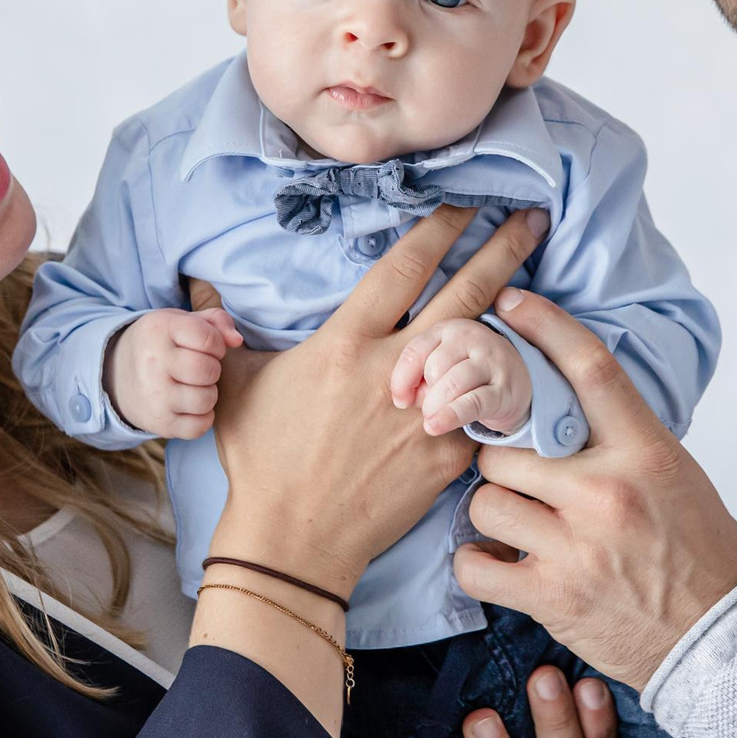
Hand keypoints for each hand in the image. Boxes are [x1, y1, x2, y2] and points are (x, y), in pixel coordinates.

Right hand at [105, 307, 240, 438]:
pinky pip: (199, 427)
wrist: (115, 375)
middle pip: (208, 371)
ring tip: (195, 385)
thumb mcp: (181, 321)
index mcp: (158, 330)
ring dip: (208, 393)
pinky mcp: (159, 423)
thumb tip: (237, 340)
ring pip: (206, 399)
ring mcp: (154, 396)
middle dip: (213, 369)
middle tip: (200, 368)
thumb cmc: (161, 343)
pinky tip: (191, 405)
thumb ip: (216, 321)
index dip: (217, 344)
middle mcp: (152, 363)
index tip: (207, 347)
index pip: (208, 339)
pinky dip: (202, 417)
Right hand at [197, 205, 547, 598]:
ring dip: (516, 310)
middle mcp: (392, 368)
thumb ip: (221, 331)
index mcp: (344, 343)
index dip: (439, 226)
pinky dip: (506, 382)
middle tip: (533, 215)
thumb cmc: (260, 460)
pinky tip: (531, 359)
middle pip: (462, 291)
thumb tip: (196, 290)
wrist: (292, 538)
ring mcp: (426, 410)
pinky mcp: (447, 451)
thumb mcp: (234, 385)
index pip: (403, 266)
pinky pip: (487, 406)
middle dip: (502, 247)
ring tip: (540, 283)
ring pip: (484, 345)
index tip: (466, 198)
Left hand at [390, 316, 529, 437]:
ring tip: (431, 419)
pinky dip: (451, 416)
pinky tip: (435, 426)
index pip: (416, 350)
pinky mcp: (504, 388)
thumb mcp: (440, 364)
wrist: (516, 380)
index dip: (402, 379)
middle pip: (434, 367)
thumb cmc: (465, 373)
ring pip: (453, 383)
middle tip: (426, 408)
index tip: (400, 400)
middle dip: (423, 394)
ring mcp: (491, 362)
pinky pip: (473, 402)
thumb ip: (417, 375)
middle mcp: (471, 338)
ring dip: (435, 406)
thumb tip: (403, 399)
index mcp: (448, 329)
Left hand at [452, 288, 736, 687]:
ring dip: (490, 510)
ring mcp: (576, 546)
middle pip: (509, 445)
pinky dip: (476, 563)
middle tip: (514, 471)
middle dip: (500, 457)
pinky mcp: (552, 597)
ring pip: (485, 500)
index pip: (589, 367)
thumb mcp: (673, 472)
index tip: (511, 304)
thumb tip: (559, 401)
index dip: (543, 325)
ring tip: (514, 523)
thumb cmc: (699, 552)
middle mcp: (607, 491)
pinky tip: (496, 561)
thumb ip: (618, 438)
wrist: (724, 638)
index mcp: (644, 450)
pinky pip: (474, 564)